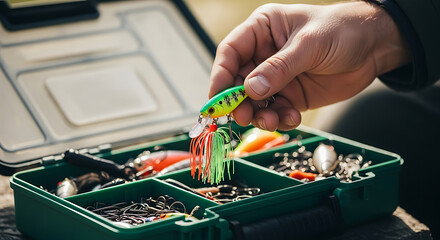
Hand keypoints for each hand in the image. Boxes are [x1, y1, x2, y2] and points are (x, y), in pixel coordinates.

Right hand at [209, 1, 409, 130]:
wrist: (374, 48)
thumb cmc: (342, 31)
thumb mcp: (309, 45)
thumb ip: (279, 68)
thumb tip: (250, 90)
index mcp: (262, 30)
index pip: (230, 52)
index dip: (220, 76)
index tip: (217, 99)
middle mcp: (264, 55)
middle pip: (237, 81)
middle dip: (238, 101)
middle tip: (243, 116)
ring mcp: (276, 77)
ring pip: (254, 101)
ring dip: (259, 115)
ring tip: (272, 121)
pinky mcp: (289, 95)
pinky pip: (275, 111)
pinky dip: (279, 119)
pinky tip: (292, 117)